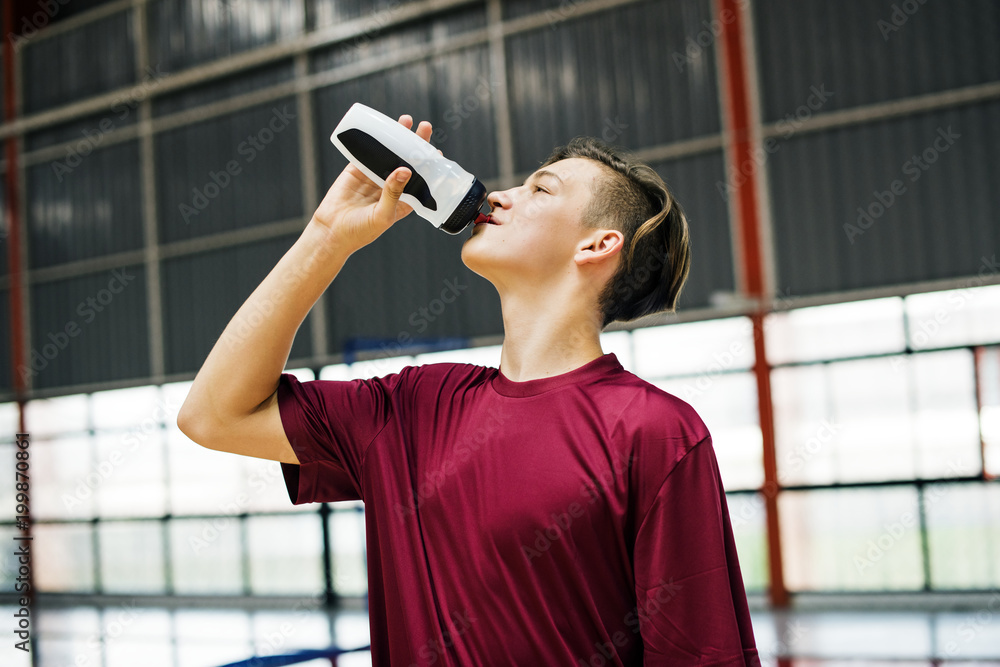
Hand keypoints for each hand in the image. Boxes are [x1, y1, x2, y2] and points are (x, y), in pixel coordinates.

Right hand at [309, 114, 437, 250]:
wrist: (331, 231)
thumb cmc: (360, 231)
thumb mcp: (382, 215)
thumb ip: (393, 193)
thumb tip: (406, 169)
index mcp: (403, 200)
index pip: (421, 180)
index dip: (430, 167)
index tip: (437, 153)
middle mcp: (391, 186)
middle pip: (408, 162)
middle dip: (416, 145)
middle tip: (424, 127)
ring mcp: (374, 176)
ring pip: (389, 153)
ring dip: (397, 138)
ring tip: (407, 121)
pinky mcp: (357, 170)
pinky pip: (368, 152)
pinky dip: (375, 140)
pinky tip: (382, 127)